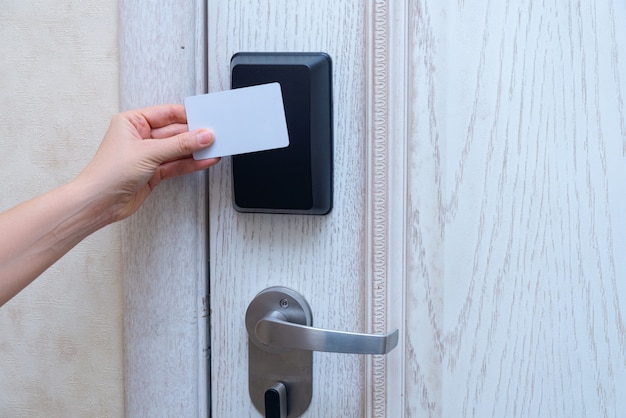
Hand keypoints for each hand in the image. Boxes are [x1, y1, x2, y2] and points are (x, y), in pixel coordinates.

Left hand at [76, 104, 219, 222]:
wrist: (98, 203)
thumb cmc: (108, 173)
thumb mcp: (148, 153)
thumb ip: (179, 144)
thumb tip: (201, 135)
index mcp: (132, 122)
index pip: (166, 114)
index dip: (187, 116)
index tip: (206, 119)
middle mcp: (140, 137)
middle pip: (175, 132)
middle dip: (194, 135)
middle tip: (214, 136)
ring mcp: (148, 156)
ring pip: (178, 149)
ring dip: (195, 150)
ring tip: (214, 148)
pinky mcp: (154, 172)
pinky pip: (177, 164)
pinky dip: (192, 163)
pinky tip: (205, 160)